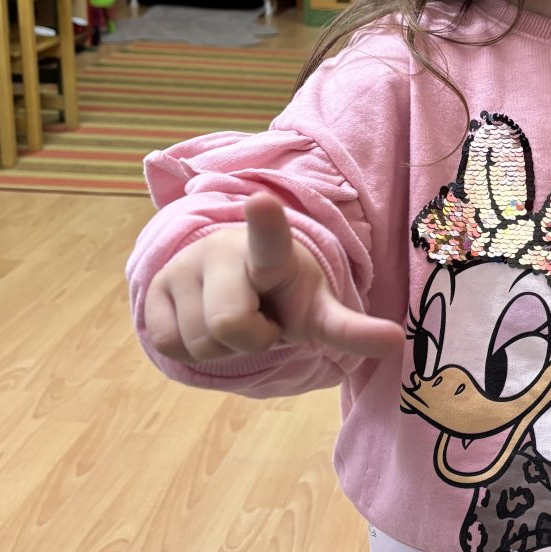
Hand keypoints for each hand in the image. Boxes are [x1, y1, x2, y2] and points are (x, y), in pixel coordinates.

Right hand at [145, 191, 404, 364]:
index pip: (271, 241)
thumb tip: (398, 342)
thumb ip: (350, 329)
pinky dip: (194, 349)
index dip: (266, 224)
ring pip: (200, 342)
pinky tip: (204, 325)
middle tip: (260, 321)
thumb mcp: (317, 312)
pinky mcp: (153, 291)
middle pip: (231, 325)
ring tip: (233, 317)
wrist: (235, 284)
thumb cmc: (283, 296)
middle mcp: (222, 250)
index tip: (263, 202)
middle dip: (251, 339)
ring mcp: (184, 268)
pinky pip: (171, 345)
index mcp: (273, 254)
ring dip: (222, 348)